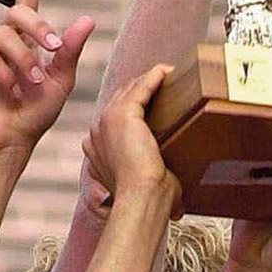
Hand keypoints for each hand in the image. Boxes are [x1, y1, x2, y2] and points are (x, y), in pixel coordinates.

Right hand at [0, 0, 93, 155]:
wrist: (13, 140)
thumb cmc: (35, 113)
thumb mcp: (61, 81)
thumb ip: (70, 50)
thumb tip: (88, 19)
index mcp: (24, 38)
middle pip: (17, 13)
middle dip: (38, 30)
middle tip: (53, 50)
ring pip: (2, 36)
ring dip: (24, 61)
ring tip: (31, 85)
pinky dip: (3, 74)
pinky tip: (9, 91)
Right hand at [82, 64, 180, 213]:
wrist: (142, 199)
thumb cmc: (146, 200)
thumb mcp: (144, 186)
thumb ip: (152, 182)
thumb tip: (174, 199)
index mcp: (97, 149)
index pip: (114, 119)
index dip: (134, 108)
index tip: (154, 103)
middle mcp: (96, 132)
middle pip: (120, 99)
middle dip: (141, 89)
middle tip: (164, 83)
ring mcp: (107, 121)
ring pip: (129, 90)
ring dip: (149, 80)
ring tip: (168, 74)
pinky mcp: (122, 114)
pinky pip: (140, 87)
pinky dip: (154, 77)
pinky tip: (167, 72)